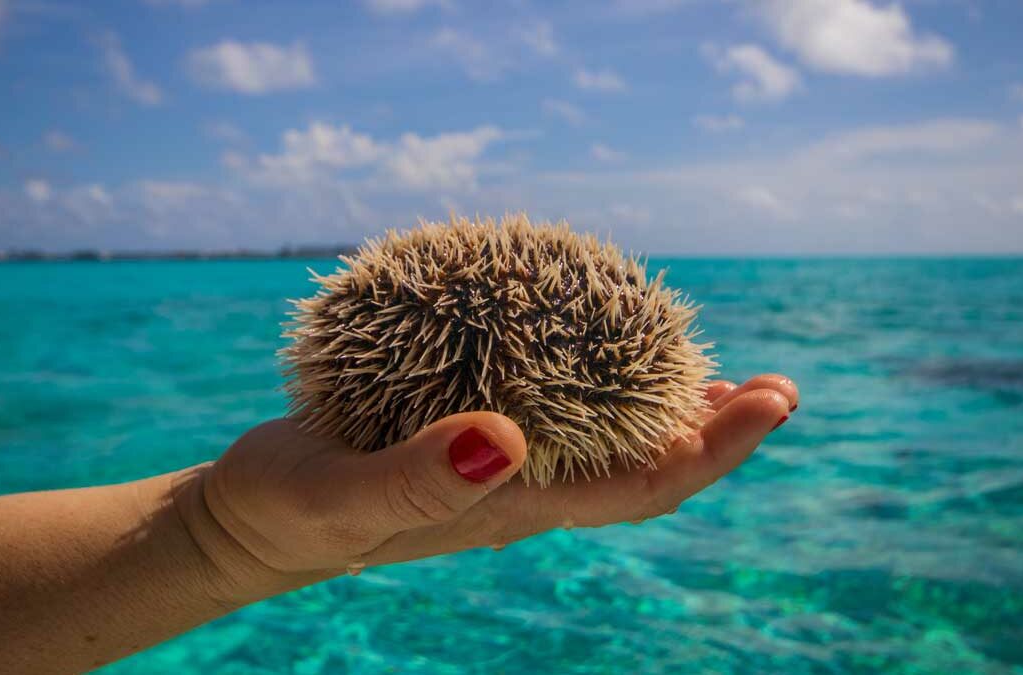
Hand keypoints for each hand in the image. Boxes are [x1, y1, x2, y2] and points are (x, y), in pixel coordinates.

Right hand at [181, 374, 797, 602]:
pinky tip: (596, 354)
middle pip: (642, 469)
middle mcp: (521, 491)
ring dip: (666, 414)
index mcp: (510, 506)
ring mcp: (497, 470)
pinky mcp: (465, 441)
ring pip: (606, 446)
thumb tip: (508, 438)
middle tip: (772, 385)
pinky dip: (597, 388)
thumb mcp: (339, 494)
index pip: (639, 487)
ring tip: (711, 373)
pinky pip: (555, 416)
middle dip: (713, 431)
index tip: (771, 402)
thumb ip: (416, 478)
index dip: (712, 450)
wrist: (250, 524)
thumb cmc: (289, 511)